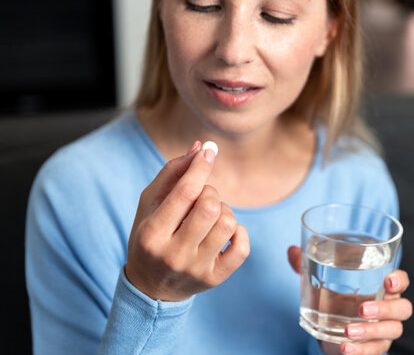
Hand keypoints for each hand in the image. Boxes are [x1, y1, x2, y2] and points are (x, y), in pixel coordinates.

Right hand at [125, 141, 249, 301]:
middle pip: (210, 206)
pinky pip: (242, 247)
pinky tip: (225, 232)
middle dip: (210, 191)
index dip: (200, 167)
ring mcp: (196, 269)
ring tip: (211, 216)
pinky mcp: (215, 279)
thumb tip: (201, 148)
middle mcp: (173, 255)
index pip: (185, 192)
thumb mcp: (150, 203)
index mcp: (152, 234)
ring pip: (227, 223)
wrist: (151, 286)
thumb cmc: (150, 236)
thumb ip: (172, 173)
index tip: (209, 152)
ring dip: (224, 210)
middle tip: (202, 197)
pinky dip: (239, 231)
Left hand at [288, 246, 411, 354]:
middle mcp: (389, 308)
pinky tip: (345, 349)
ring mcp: (384, 330)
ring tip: (347, 331)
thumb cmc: (334, 297)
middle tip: (361, 308)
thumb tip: (292, 251)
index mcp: (381, 287)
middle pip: (402, 309)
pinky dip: (361, 351)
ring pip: (391, 331)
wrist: (330, 328)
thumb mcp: (320, 279)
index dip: (400, 280)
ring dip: (370, 331)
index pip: (401, 281)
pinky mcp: (374, 347)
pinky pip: (375, 351)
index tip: (388, 281)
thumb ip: (307, 263)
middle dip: (385, 309)